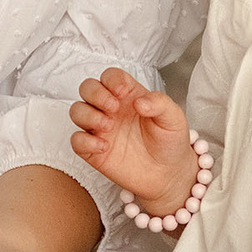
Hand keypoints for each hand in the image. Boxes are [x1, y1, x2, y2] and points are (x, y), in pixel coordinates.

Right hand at [68, 67, 195, 213]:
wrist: (169, 174)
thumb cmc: (170, 142)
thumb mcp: (173, 117)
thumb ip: (159, 103)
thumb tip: (139, 101)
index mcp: (129, 96)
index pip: (110, 76)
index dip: (112, 80)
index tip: (123, 91)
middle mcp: (111, 110)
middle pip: (87, 88)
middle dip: (95, 93)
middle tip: (113, 107)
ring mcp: (101, 130)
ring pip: (77, 111)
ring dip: (87, 115)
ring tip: (108, 126)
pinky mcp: (94, 151)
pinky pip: (77, 141)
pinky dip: (85, 142)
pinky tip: (104, 146)